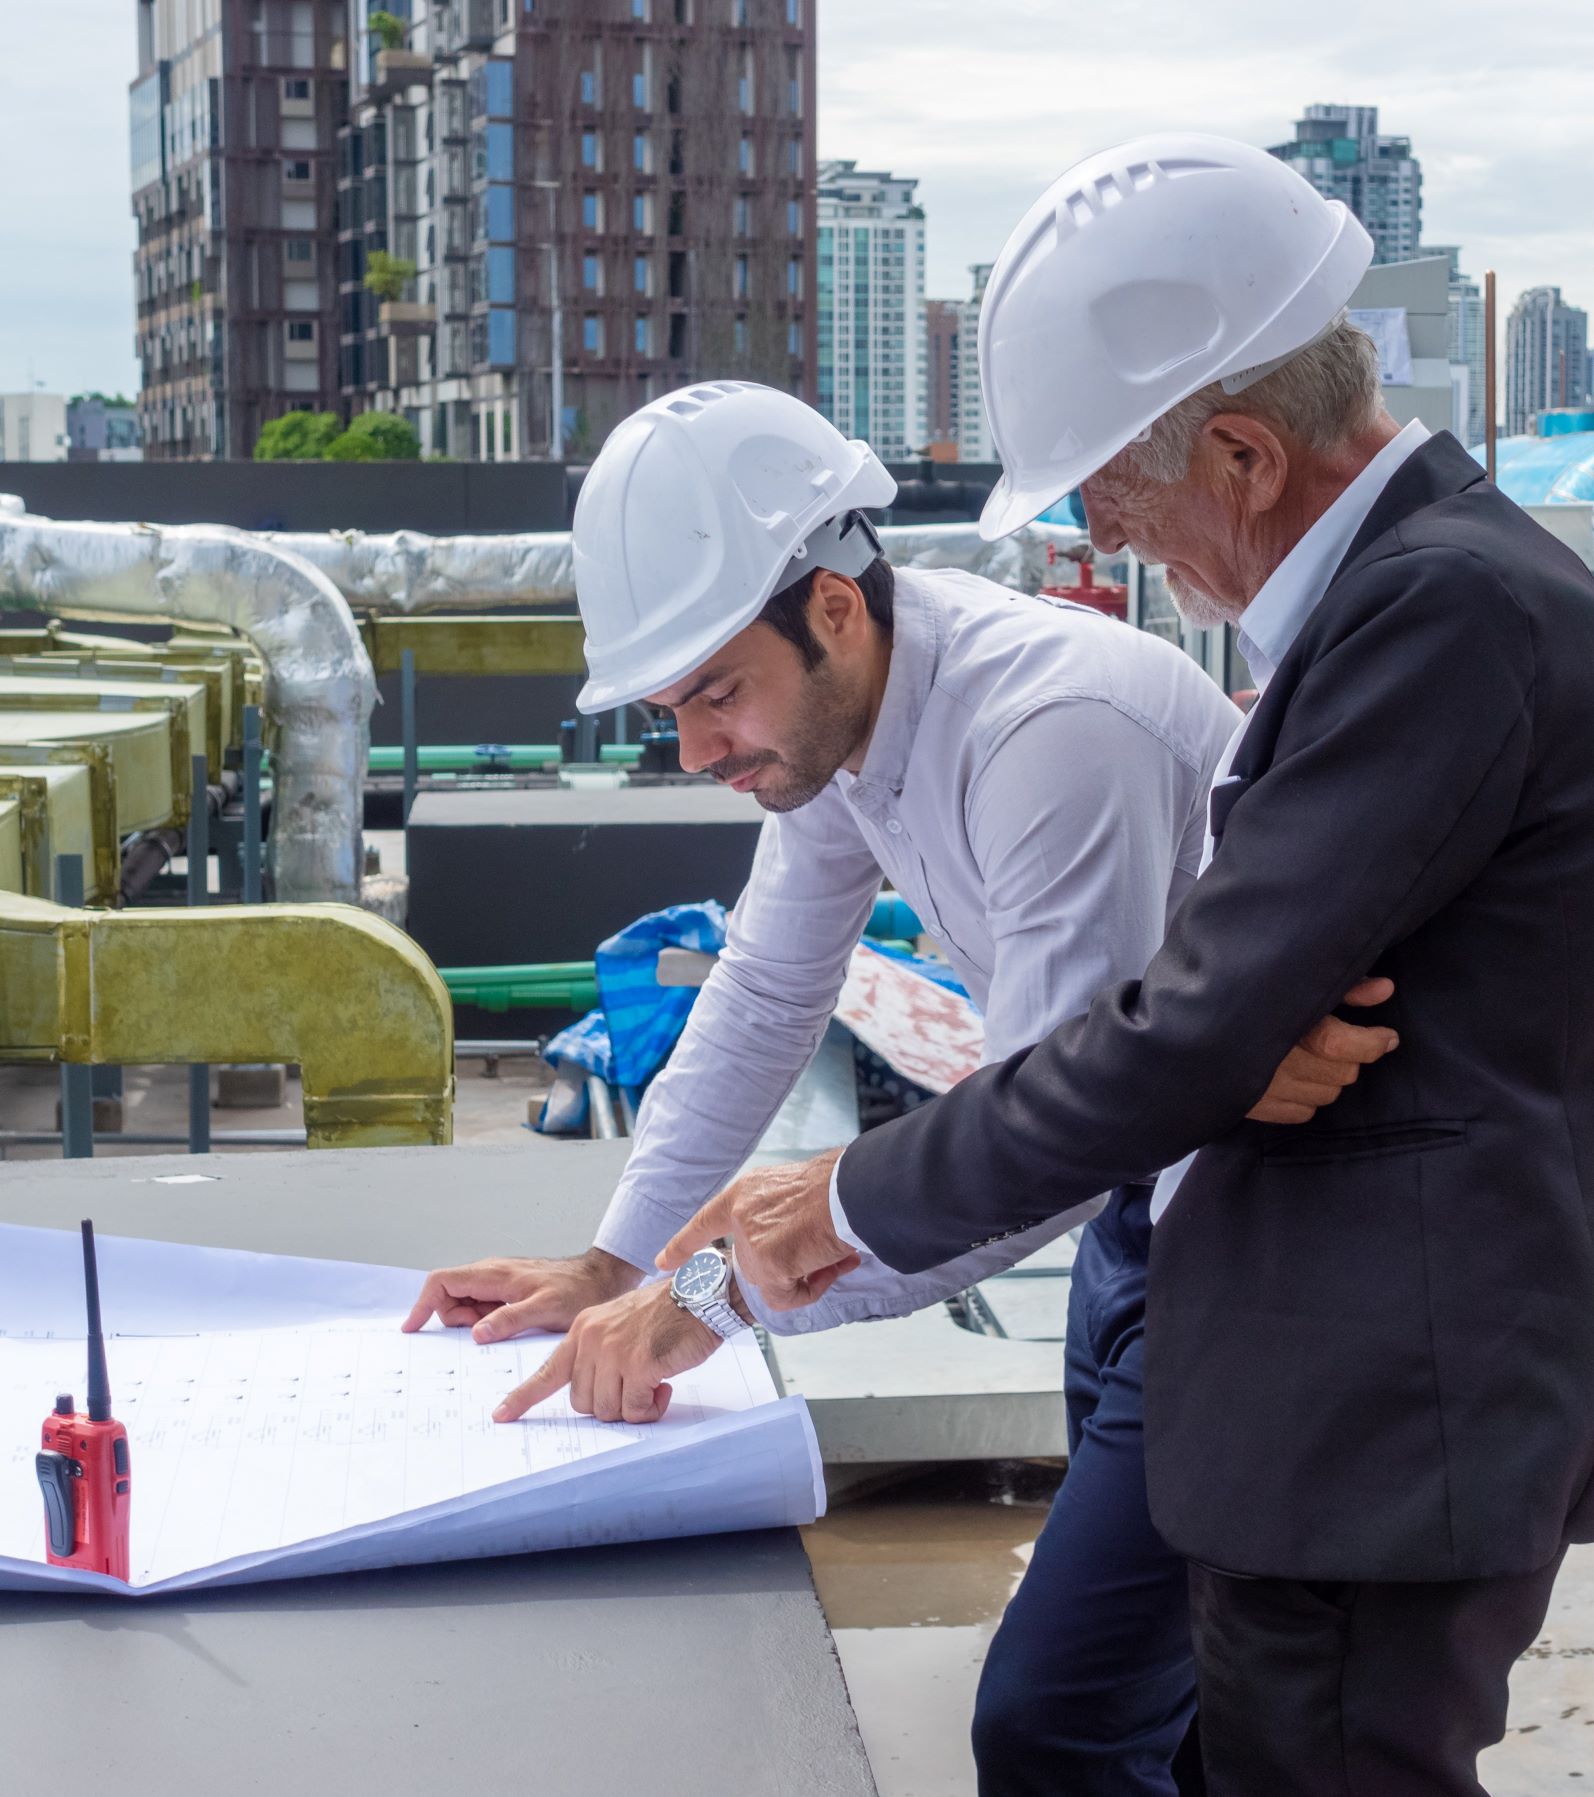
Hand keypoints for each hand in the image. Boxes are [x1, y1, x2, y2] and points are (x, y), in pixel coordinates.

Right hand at [400, 1247, 641, 1340]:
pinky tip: (508, 1330)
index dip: (422, 1303)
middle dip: (454, 1320)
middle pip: (449, 1296)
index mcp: (493, 1274)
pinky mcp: (508, 1292)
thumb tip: (476, 1333)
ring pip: (465, 1304)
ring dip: (472, 1323)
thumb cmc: (576, 1292)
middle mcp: (491, 1274)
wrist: (601, 1280)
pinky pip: (482, 1308)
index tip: (413, 1328)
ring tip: (507, 1329)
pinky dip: (484, 1322)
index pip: (442, 1281)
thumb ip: (509, 1319)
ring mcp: (499, 1283)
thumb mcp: (545, 1309)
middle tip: (486, 1333)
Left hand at [491, 1281, 735, 1423]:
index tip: (502, 1415)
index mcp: (583, 1329)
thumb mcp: (620, 1325)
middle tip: (635, 1390)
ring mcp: (613, 1352)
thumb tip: (598, 1396)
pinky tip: (663, 1386)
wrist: (700, 1295)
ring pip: (607, 1410)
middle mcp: (592, 1339)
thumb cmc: (667, 1313)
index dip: (524, 1397)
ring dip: (633, 1408)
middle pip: (582, 1401)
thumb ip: (600, 1354)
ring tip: (653, 1385)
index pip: (547, 1369)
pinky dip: (650, 1408)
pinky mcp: (638, 1364)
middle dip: (608, 1405)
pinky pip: (635, 1409)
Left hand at [657, 1147, 860, 1312]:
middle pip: (753, 1265)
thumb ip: (776, 1218)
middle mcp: (741, 1215)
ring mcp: (751, 1241)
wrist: (849, 1191)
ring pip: (773, 1283)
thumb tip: (788, 1246)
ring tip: (834, 1254)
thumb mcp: (791, 1191)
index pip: (704, 1222)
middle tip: (824, 1255)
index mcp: (744, 1193)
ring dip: (807, 1276)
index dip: (683, 1244)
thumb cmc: (834, 1188)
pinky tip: (831, 1265)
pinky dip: (810, 1289)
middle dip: (788, 1268)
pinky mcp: (767, 1263)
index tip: (662, 1261)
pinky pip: (787, 1296)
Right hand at [1247, 977, 1399, 1125]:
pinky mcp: (1252, 1106)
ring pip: (1326, 1095)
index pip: (1345, 1044)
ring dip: (1329, 1079)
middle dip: (1350, 1057)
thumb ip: (1343, 987)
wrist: (1185, 1024)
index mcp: (1289, 1024)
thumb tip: (1386, 990)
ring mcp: (1265, 1087)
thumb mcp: (1300, 982)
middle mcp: (1278, 1060)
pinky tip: (1295, 1079)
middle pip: (1343, 1073)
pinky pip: (1301, 1113)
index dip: (1374, 1042)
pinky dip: (1305, 1099)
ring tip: (1316, 1060)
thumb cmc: (1247, 995)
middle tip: (1343, 1042)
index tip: (1387, 1036)